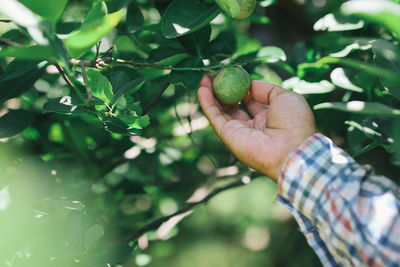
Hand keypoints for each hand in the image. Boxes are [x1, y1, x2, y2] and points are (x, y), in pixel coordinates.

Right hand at [197, 75, 315, 181]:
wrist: (291, 149)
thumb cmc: (294, 122)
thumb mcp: (285, 97)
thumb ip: (266, 89)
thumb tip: (249, 85)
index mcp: (269, 117)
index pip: (250, 100)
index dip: (240, 87)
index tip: (232, 74)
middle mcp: (253, 126)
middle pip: (233, 105)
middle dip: (223, 90)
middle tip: (214, 75)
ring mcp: (239, 132)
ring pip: (221, 110)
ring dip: (211, 94)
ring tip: (205, 78)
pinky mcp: (228, 136)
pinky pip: (215, 116)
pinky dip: (207, 102)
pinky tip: (202, 87)